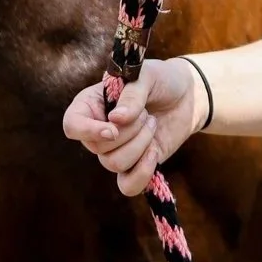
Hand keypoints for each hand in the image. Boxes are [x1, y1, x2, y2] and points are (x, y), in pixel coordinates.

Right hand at [61, 58, 205, 195]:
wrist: (189, 96)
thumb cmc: (162, 80)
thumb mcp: (148, 76)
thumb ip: (132, 95)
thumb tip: (116, 120)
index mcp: (92, 104)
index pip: (72, 125)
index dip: (88, 131)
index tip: (113, 129)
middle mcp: (98, 130)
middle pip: (98, 147)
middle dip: (129, 131)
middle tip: (146, 112)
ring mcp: (115, 150)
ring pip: (114, 164)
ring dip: (140, 144)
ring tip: (152, 123)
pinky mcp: (134, 166)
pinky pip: (128, 185)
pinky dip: (142, 172)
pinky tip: (155, 152)